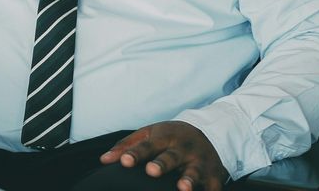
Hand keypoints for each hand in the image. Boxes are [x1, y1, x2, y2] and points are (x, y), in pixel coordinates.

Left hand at [99, 121, 227, 190]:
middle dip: (162, 164)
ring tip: (183, 188)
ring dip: (190, 180)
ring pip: (195, 172)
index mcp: (165, 137)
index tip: (124, 161)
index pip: (147, 145)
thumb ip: (126, 147)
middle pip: (171, 157)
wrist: (210, 133)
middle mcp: (183, 149)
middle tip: (151, 171)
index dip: (135, 154)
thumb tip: (104, 160)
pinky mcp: (215, 176)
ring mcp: (201, 163)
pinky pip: (214, 188)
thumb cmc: (170, 138)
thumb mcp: (148, 135)